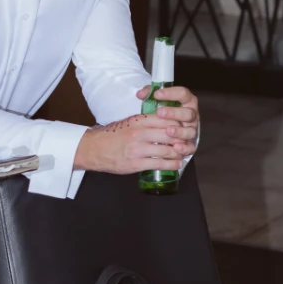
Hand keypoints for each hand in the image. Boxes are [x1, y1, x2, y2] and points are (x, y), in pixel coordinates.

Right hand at [75, 109, 195, 176]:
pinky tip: (176, 164)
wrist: (95, 149)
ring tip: (182, 154)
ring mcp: (138, 149)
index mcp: (138, 120)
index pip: (166, 118)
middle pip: (170, 134)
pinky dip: (171, 165)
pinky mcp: (136, 163)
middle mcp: (139, 133)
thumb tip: (167, 121)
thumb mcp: (130, 122)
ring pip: (167, 150)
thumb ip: (147, 121)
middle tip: (187, 142)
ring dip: (178, 153)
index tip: (184, 128)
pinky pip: (159, 164)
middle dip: (181, 139)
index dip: (179, 124)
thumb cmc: (113, 135)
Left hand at [134, 84, 199, 155]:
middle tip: (160, 113)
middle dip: (174, 113)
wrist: (169, 131)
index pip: (183, 94)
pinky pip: (190, 147)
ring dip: (179, 131)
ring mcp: (191, 130)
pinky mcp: (191, 144)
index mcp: (187, 102)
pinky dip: (184, 148)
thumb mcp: (159, 101)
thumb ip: (150, 94)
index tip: (157, 94)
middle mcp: (191, 116)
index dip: (171, 93)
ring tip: (168, 131)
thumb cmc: (165, 113)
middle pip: (188, 113)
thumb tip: (140, 94)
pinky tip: (176, 147)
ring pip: (190, 130)